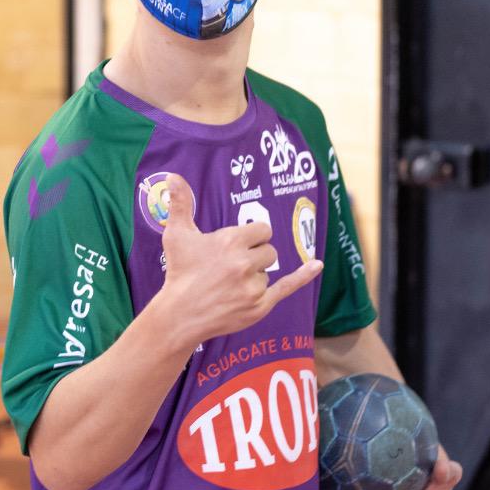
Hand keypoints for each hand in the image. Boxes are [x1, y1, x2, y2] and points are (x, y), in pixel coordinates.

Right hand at [154, 173, 321, 350]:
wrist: (179, 314)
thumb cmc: (178, 272)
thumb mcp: (176, 234)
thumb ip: (180, 203)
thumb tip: (172, 175)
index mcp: (230, 241)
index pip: (262, 230)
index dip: (252, 237)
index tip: (238, 245)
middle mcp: (244, 262)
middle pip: (269, 250)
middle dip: (255, 255)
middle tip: (232, 266)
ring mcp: (254, 286)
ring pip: (268, 272)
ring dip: (254, 275)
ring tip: (230, 284)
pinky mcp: (260, 306)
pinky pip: (287, 286)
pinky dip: (303, 276)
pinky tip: (317, 265)